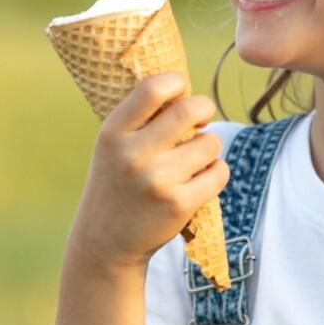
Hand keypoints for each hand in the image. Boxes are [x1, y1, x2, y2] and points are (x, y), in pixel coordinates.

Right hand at [66, 71, 227, 274]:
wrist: (104, 242)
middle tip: (202, 117)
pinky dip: (215, 173)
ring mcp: (157, 181)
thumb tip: (186, 89)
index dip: (176, 82)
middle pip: (191, 110)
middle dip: (205, 108)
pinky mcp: (179, 205)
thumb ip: (141, 118)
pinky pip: (219, 173)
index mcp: (113, 133)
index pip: (153, 88)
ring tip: (193, 159)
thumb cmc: (116, 182)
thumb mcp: (112, 145)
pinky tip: (199, 180)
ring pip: (210, 143)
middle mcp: (133, 154)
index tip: (181, 90)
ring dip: (209, 147)